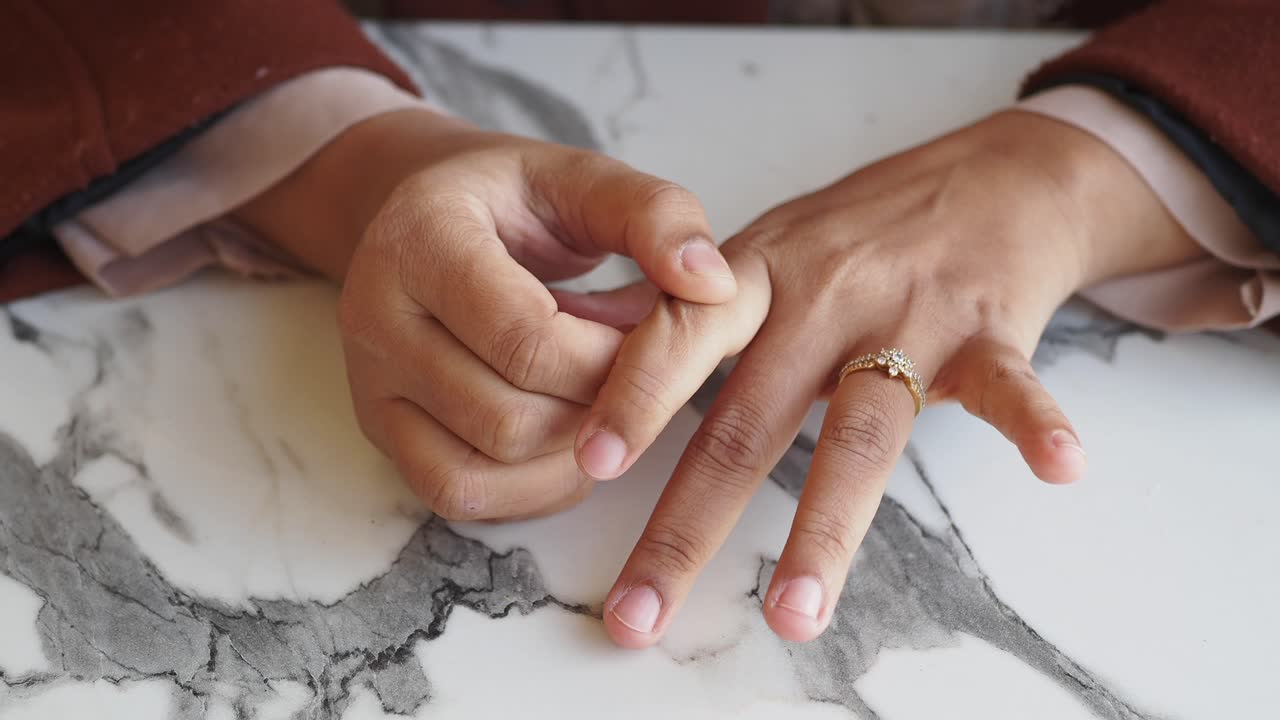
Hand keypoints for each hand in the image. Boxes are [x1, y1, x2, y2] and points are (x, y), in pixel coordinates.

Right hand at [234, 108, 735, 520]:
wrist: (424, 216)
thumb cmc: (514, 202)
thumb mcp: (583, 179)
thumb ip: (655, 216)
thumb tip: (714, 287)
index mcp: (422, 238)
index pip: (527, 339)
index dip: (611, 364)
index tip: (651, 343)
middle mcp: (376, 315)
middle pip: (508, 417)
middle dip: (595, 411)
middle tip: (629, 373)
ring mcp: (371, 382)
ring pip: (482, 469)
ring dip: (569, 454)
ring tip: (601, 400)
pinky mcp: (382, 432)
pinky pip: (458, 495)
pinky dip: (530, 487)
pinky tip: (568, 440)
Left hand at [564, 111, 1201, 645]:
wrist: (994, 176)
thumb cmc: (864, 227)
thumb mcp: (767, 246)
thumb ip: (697, 315)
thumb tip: (598, 385)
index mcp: (757, 275)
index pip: (681, 335)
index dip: (634, 398)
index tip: (588, 469)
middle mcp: (824, 295)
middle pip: (748, 420)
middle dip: (689, 526)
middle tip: (642, 612)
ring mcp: (908, 315)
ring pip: (861, 432)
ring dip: (825, 529)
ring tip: (793, 615)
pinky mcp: (990, 331)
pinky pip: (1010, 384)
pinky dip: (1037, 424)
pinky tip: (1059, 469)